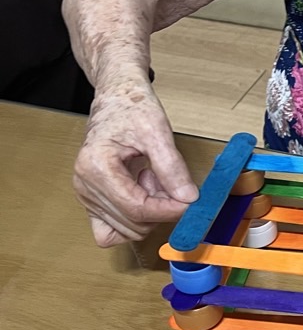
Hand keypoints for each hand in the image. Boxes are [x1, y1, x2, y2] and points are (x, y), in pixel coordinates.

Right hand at [73, 81, 198, 246]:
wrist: (117, 99)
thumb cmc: (131, 107)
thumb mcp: (157, 131)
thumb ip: (172, 167)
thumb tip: (188, 198)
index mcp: (95, 166)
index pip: (136, 208)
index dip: (168, 210)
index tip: (189, 202)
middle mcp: (85, 185)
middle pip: (133, 223)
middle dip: (159, 208)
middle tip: (167, 179)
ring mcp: (86, 195)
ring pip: (127, 229)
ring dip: (150, 212)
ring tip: (152, 180)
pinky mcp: (93, 201)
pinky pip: (113, 230)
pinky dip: (135, 219)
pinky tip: (142, 193)